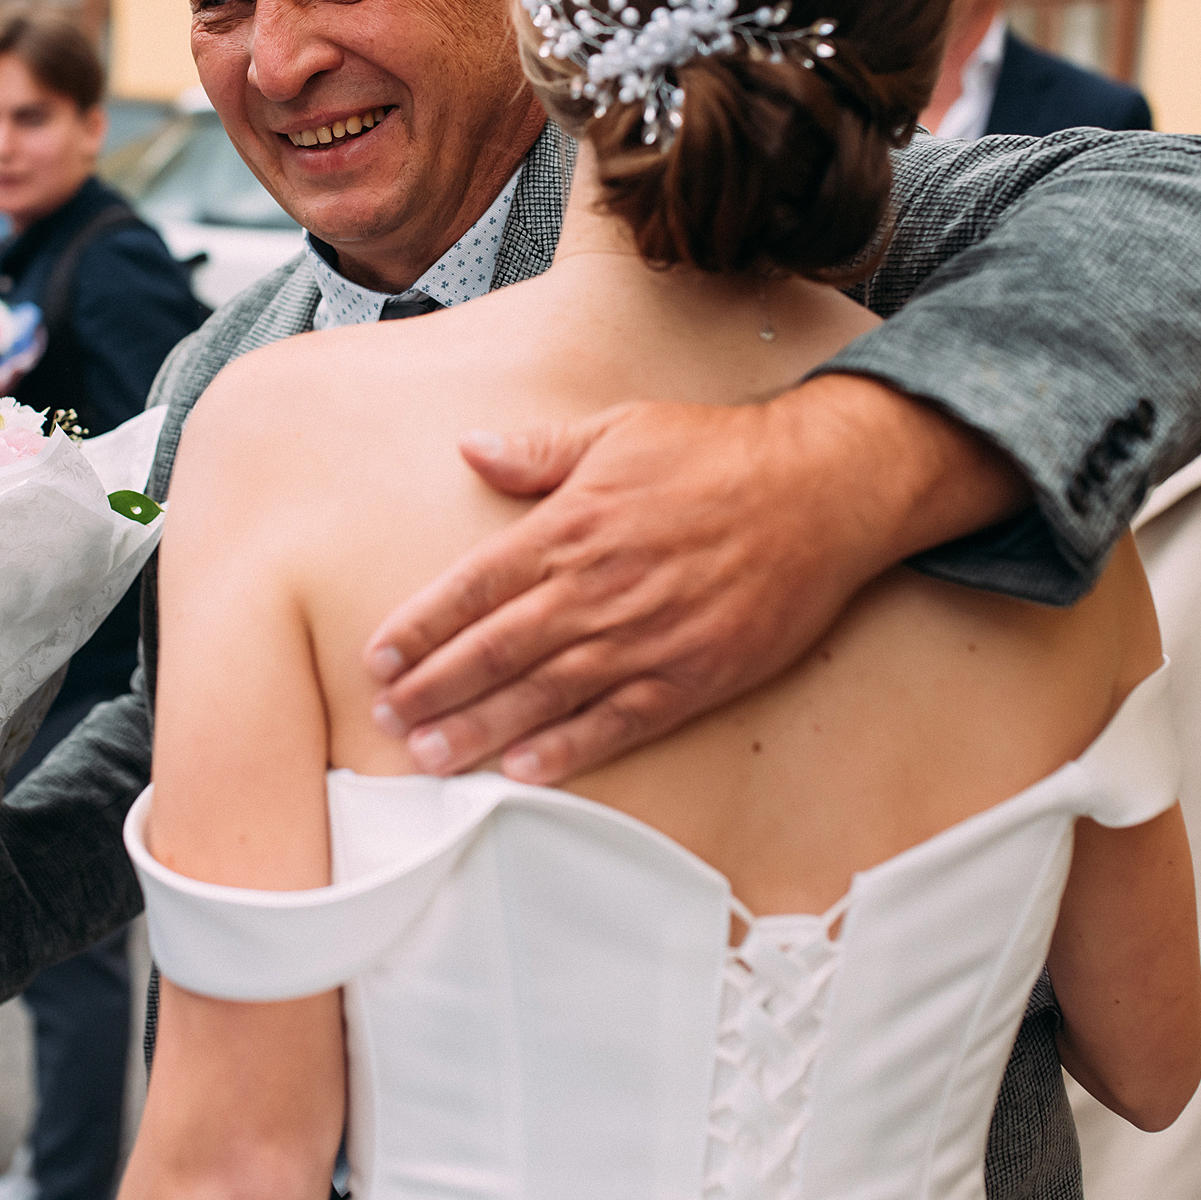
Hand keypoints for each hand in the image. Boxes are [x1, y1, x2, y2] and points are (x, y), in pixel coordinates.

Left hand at [363, 375, 1024, 783]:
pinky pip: (619, 720)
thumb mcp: (620, 429)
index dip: (420, 627)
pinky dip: (569, 748)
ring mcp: (647, 635)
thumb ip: (539, 451)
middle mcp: (600, 586)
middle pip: (497, 648)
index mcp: (573, 525)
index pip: (474, 586)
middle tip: (388, 721)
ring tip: (432, 755)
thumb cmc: (719, 454)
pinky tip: (524, 769)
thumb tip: (472, 448)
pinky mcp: (693, 673)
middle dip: (435, 688)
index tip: (379, 658)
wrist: (822, 489)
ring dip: (482, 727)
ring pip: (546, 693)